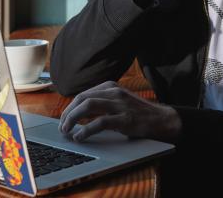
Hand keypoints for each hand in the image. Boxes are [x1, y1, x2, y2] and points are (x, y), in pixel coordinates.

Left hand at [58, 80, 181, 142]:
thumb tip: (77, 115)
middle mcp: (114, 92)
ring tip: (67, 131)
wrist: (160, 119)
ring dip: (72, 119)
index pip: (83, 94)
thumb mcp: (118, 101)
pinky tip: (80, 137)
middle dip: (67, 113)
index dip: (69, 108)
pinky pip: (100, 122)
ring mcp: (120, 104)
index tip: (63, 119)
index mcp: (111, 86)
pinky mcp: (124, 118)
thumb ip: (102, 103)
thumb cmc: (137, 113)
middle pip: (82, 98)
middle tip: (62, 127)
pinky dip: (86, 130)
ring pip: (88, 106)